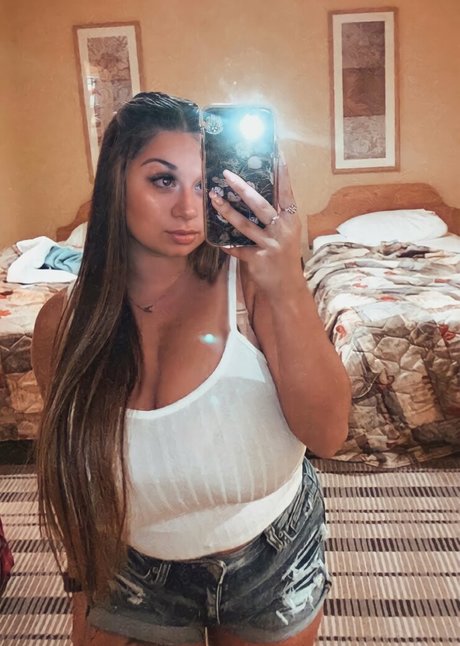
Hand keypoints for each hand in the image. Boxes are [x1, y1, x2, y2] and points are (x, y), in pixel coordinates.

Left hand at [209, 156, 302, 294]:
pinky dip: (228, 245)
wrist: (287, 287)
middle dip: (242, 188)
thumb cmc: (284, 256)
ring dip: (227, 211)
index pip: (286, 191)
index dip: (282, 172)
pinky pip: (238, 249)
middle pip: (261, 205)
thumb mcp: (286, 233)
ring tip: (214, 199)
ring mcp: (270, 244)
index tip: (276, 152)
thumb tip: (255, 193)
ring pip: (245, 225)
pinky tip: (218, 241)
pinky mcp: (258, 259)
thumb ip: (276, 215)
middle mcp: (282, 229)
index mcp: (291, 219)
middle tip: (227, 174)